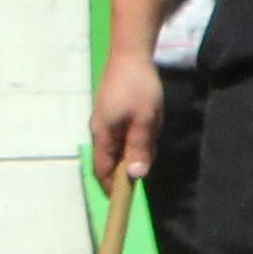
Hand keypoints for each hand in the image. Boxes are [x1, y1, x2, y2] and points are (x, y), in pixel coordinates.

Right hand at [89, 47, 167, 181]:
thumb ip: (140, 148)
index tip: (123, 200)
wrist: (130, 54)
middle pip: (113, 159)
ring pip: (121, 144)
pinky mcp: (111, 112)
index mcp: (103, 135)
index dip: (111, 187)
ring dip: (138, 143)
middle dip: (132, 160)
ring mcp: (105, 120)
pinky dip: (137, 133)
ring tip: (152, 123)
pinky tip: (149, 118)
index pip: (103, 170)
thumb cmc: (138, 87)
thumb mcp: (145, 120)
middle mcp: (99, 130)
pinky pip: (124, 132)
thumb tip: (135, 176)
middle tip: (152, 144)